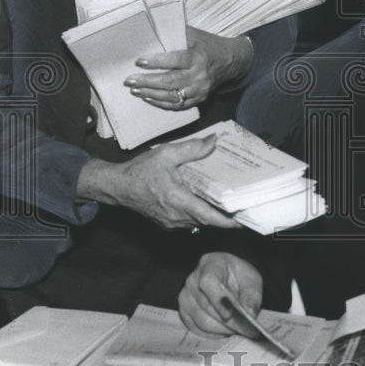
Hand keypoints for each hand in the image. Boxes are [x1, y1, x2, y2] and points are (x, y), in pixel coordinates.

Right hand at [76, 135, 237, 229]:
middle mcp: (176, 216)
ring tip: (233, 205)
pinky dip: (202, 215)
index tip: (245, 219)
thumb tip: (214, 141)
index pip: (209, 217)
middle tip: (246, 209)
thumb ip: (192, 149)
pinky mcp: (168, 223)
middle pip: (208, 221)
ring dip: (215, 216)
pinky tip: (210, 204)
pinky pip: (190, 222)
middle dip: (227, 218)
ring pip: (200, 223)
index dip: (229, 221)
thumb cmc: (141, 171)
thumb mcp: (166, 154)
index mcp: (178, 200)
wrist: (118, 187)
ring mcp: (172, 223)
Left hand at [125, 27, 252, 109]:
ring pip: (172, 96)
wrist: (231, 61)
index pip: (175, 60)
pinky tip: (148, 98)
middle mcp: (199, 75)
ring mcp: (200, 90)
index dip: (156, 62)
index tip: (139, 61)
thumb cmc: (207, 45)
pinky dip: (161, 103)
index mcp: (197, 57)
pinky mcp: (199, 99)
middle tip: (129, 81)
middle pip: (170, 81)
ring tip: (134, 90)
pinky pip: (178, 105)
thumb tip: (150, 29)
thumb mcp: (194, 35)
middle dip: (147, 82)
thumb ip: (174, 33)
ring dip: (151, 94)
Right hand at [179, 252, 263, 335]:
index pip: (208, 281)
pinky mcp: (184, 311)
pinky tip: (224, 330)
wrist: (230, 279)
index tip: (230, 314)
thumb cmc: (240, 278)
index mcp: (211, 264)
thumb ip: (251, 297)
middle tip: (242, 329)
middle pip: (205, 305)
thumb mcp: (252, 281)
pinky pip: (196, 328)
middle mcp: (193, 278)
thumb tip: (249, 314)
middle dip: (225, 321)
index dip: (218, 300)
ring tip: (235, 329)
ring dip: (221, 329)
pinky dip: (212, 333)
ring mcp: (186, 296)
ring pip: (201, 320)